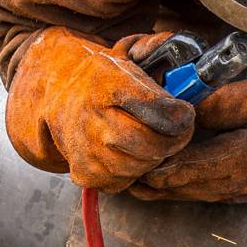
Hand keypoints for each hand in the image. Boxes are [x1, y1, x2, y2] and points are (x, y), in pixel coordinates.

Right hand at [5, 27, 195, 192]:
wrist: (60, 102)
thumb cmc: (101, 83)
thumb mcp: (126, 65)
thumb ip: (159, 80)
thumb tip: (186, 100)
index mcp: (106, 83)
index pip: (162, 111)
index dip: (181, 115)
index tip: (184, 112)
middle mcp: (92, 118)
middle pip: (155, 144)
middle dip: (174, 139)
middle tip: (176, 131)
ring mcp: (86, 150)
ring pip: (143, 166)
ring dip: (154, 155)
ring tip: (149, 139)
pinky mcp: (86, 174)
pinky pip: (126, 181)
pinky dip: (134, 170)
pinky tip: (127, 151)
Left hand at [129, 75, 246, 202]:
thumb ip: (213, 105)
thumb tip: (177, 110)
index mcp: (243, 160)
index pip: (185, 169)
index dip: (154, 168)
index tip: (129, 162)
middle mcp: (245, 182)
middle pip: (187, 188)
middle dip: (153, 184)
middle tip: (122, 179)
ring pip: (199, 194)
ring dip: (168, 190)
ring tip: (138, 184)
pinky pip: (213, 192)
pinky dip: (189, 188)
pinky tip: (173, 183)